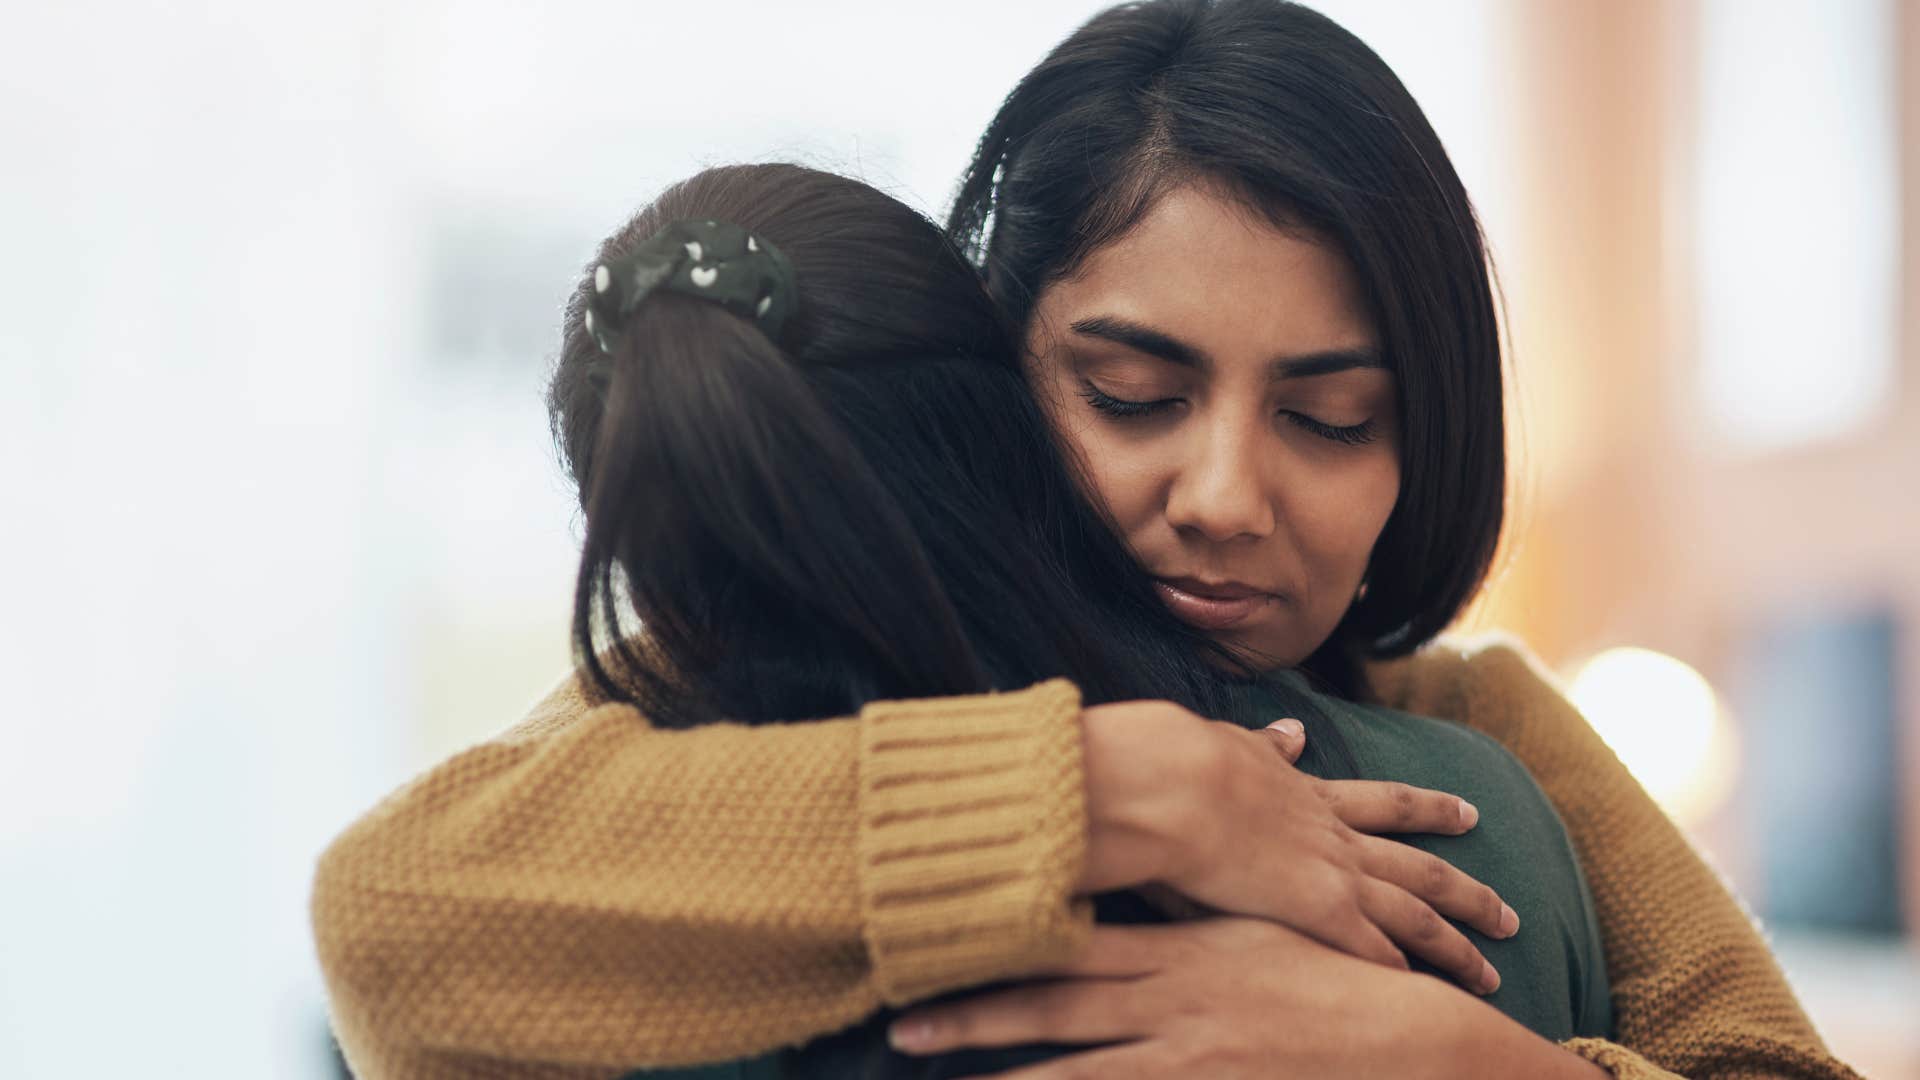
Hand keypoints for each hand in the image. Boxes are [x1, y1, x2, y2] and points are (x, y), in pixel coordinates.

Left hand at [887, 919, 1606, 1079]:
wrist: (1405, 1037)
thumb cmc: (1323, 973)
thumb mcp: (1247, 927)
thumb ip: (1184, 908)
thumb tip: (1126, 882)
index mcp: (1175, 948)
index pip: (1068, 943)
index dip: (998, 945)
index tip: (932, 944)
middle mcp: (1170, 1000)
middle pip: (1054, 1010)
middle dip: (975, 1019)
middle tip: (901, 1028)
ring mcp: (1188, 1058)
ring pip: (1080, 1076)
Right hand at [1076, 701, 1515, 991]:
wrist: (1180, 785)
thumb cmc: (1189, 763)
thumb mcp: (1235, 744)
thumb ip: (1266, 745)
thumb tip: (1292, 730)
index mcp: (1312, 796)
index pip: (1387, 804)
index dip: (1430, 811)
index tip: (1467, 814)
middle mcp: (1335, 838)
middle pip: (1421, 869)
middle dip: (1468, 892)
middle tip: (1509, 914)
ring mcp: (1334, 875)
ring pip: (1417, 916)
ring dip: (1457, 946)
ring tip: (1493, 973)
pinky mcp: (1319, 912)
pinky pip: (1374, 952)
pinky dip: (1400, 973)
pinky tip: (1422, 994)